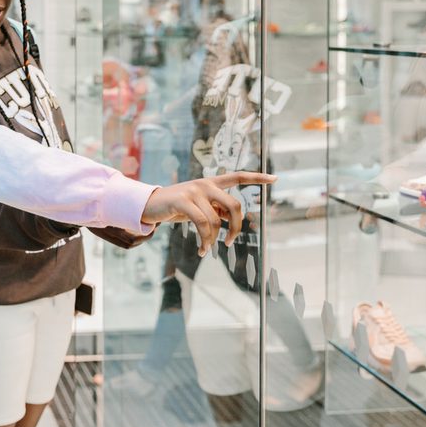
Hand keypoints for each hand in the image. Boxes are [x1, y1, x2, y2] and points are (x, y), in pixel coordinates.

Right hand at [141, 171, 275, 256]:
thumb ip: (216, 209)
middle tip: (230, 242)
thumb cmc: (178, 207)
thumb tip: (233, 221)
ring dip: (213, 240)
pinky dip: (204, 240)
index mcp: (212, 183)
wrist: (150, 205)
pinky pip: (202, 224)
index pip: (238, 176)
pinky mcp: (183, 201)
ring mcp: (194, 191)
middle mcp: (206, 184)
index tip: (275, 178)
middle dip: (237, 227)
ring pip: (216, 221)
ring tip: (206, 249)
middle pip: (235, 205)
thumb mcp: (200, 206)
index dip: (257, 177)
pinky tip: (202, 250)